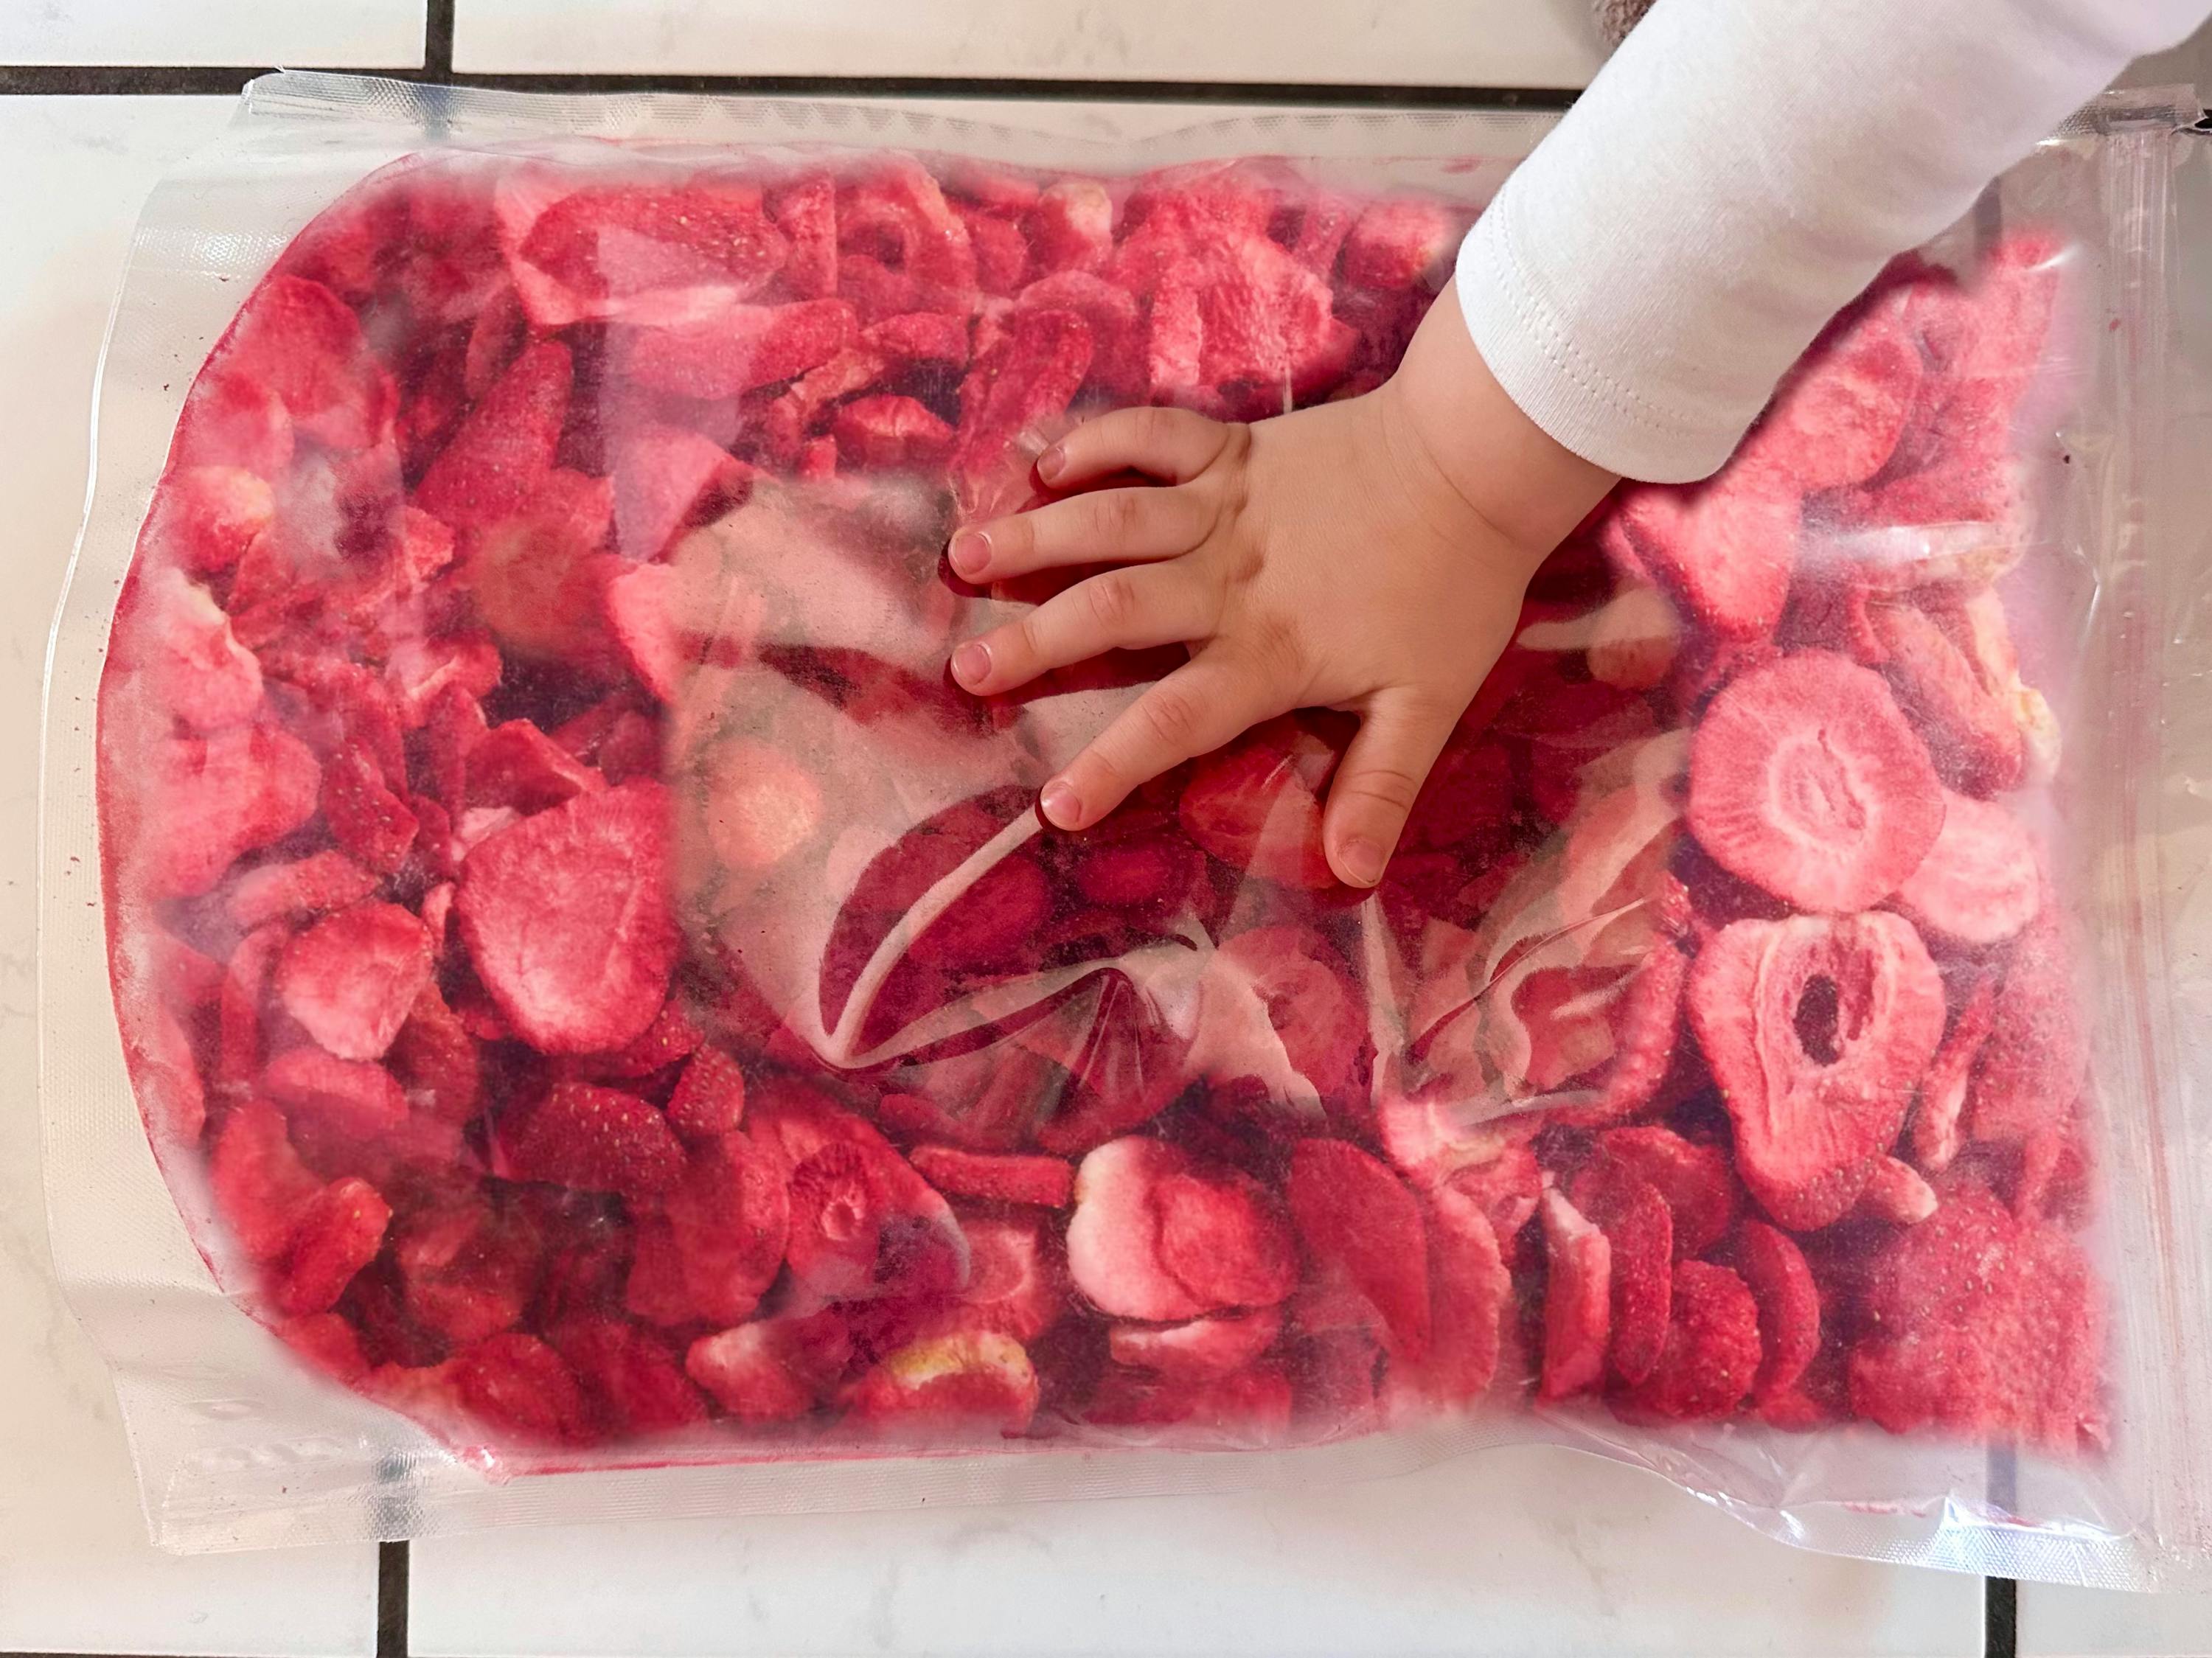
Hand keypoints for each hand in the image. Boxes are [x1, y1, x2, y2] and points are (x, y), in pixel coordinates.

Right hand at [946, 289, 1617, 886]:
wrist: (1480, 461)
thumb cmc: (1455, 588)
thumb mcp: (1428, 702)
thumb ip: (1380, 785)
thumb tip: (1350, 873)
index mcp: (1268, 650)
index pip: (1175, 721)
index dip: (1112, 765)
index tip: (1053, 806)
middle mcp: (1228, 577)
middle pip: (1112, 610)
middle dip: (1033, 641)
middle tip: (965, 670)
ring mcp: (1225, 504)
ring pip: (1110, 520)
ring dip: (1035, 537)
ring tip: (964, 556)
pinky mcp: (1233, 447)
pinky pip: (1150, 436)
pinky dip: (1097, 442)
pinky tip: (1044, 462)